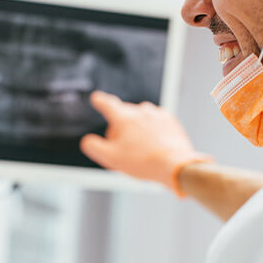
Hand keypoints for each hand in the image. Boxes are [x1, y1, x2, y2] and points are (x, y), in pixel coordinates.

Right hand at [80, 91, 211, 195]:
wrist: (175, 164)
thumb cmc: (143, 162)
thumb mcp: (110, 158)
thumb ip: (94, 147)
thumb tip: (87, 140)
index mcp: (123, 118)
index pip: (108, 105)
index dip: (100, 101)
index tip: (97, 98)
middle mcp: (140, 111)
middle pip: (124, 114)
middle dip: (119, 127)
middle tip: (121, 147)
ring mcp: (157, 114)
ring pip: (140, 117)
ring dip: (136, 128)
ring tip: (139, 148)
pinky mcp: (170, 121)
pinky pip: (155, 121)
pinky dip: (151, 130)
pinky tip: (153, 145)